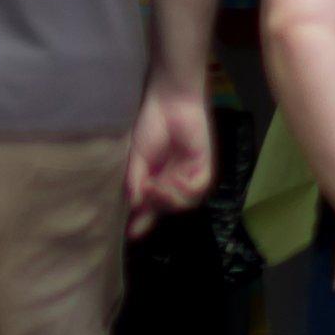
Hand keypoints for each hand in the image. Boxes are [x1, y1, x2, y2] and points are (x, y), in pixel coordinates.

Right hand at [122, 81, 216, 237]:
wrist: (168, 100)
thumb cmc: (150, 123)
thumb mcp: (136, 156)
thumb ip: (136, 180)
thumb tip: (135, 204)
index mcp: (155, 178)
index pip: (150, 206)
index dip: (142, 221)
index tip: (131, 234)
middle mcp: (173, 179)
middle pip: (167, 208)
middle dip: (156, 208)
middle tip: (147, 194)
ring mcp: (189, 173)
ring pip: (185, 202)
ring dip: (170, 199)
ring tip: (158, 187)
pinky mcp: (203, 165)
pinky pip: (199, 188)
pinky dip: (186, 190)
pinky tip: (175, 181)